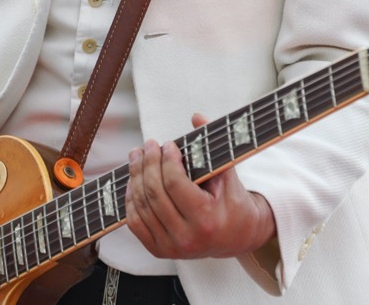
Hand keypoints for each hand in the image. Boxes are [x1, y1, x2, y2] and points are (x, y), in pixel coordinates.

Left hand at [125, 114, 275, 259]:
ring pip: (142, 206)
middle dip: (148, 163)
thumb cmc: (233, 201)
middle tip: (149, 144)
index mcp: (206, 220)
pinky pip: (135, 222)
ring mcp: (170, 247)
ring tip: (137, 156)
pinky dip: (131, 198)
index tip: (168, 144)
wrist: (237, 237)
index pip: (175, 184)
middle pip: (155, 194)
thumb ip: (211, 145)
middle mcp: (186, 238)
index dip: (167, 160)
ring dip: (136, 176)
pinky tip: (134, 180)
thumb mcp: (228, 173)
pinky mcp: (159, 250)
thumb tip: (196, 116)